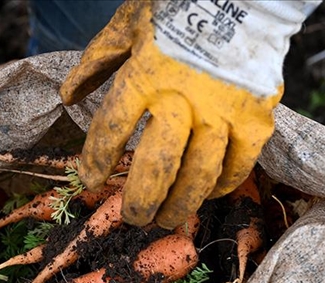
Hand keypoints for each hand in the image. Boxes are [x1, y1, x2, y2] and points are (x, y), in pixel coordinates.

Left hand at [60, 1, 297, 228]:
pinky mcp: (256, 119)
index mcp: (145, 76)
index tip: (91, 180)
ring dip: (179, 205)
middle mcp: (183, 99)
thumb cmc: (177, 7)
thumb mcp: (127, 25)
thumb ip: (96, 63)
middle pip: (157, 166)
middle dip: (140, 201)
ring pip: (198, 176)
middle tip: (132, 218)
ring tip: (165, 219)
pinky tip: (206, 194)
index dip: (96, 162)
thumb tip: (68, 98)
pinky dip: (221, 186)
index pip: (111, 130)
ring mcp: (223, 113)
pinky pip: (238, 166)